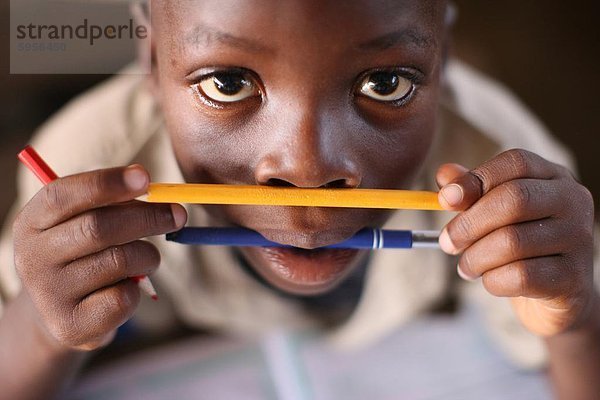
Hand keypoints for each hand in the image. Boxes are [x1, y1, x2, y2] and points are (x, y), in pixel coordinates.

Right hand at [13, 166, 186, 350]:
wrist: (62, 314)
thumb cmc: (84, 256)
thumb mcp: (85, 224)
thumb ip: (112, 204)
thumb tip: (153, 189)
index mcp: (31, 223)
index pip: (64, 195)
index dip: (108, 183)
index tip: (145, 177)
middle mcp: (32, 257)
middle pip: (98, 227)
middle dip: (147, 217)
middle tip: (179, 214)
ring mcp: (48, 295)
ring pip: (118, 261)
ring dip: (148, 256)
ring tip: (147, 258)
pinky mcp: (70, 326)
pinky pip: (123, 297)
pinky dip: (138, 289)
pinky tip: (128, 288)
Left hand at [436, 149, 594, 335]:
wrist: (555, 296)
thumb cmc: (518, 245)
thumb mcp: (493, 212)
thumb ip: (470, 191)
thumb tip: (445, 176)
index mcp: (552, 177)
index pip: (516, 162)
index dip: (476, 178)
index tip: (445, 200)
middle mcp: (572, 201)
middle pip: (514, 199)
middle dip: (469, 223)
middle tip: (447, 242)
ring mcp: (578, 238)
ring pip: (512, 241)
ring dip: (476, 258)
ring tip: (466, 267)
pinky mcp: (573, 276)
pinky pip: (521, 275)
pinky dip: (493, 280)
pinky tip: (490, 280)